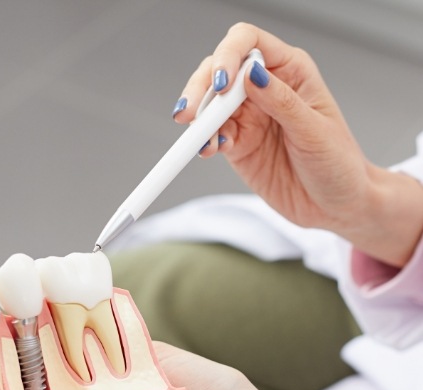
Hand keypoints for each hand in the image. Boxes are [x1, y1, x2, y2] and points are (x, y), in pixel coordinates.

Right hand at [174, 23, 422, 265]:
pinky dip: (204, 142)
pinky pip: (212, 136)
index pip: (250, 44)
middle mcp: (265, 88)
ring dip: (199, 119)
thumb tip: (251, 74)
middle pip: (220, 71)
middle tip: (191, 113)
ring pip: (210, 104)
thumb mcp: (314, 131)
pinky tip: (207, 149)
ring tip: (197, 137)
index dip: (228, 55)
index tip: (221, 84)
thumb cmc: (338, 164)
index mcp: (290, 71)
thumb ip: (282, 102)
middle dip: (201, 88)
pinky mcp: (237, 146)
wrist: (335, 206)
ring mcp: (249, 118)